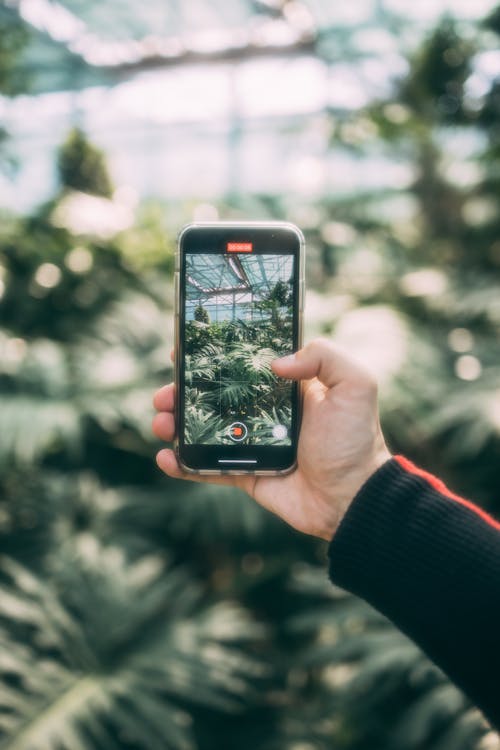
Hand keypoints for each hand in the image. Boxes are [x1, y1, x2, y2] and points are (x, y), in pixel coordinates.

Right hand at [152, 338, 390, 540]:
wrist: (353, 497)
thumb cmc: (355, 440)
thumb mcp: (356, 385)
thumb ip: (324, 356)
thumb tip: (276, 363)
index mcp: (285, 387)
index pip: (241, 364)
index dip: (211, 357)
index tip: (185, 352)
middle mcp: (264, 412)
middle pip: (212, 396)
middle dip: (183, 392)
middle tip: (165, 394)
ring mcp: (251, 444)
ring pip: (203, 430)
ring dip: (176, 424)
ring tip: (161, 423)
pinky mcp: (245, 474)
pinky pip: (207, 468)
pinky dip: (183, 464)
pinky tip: (166, 458)